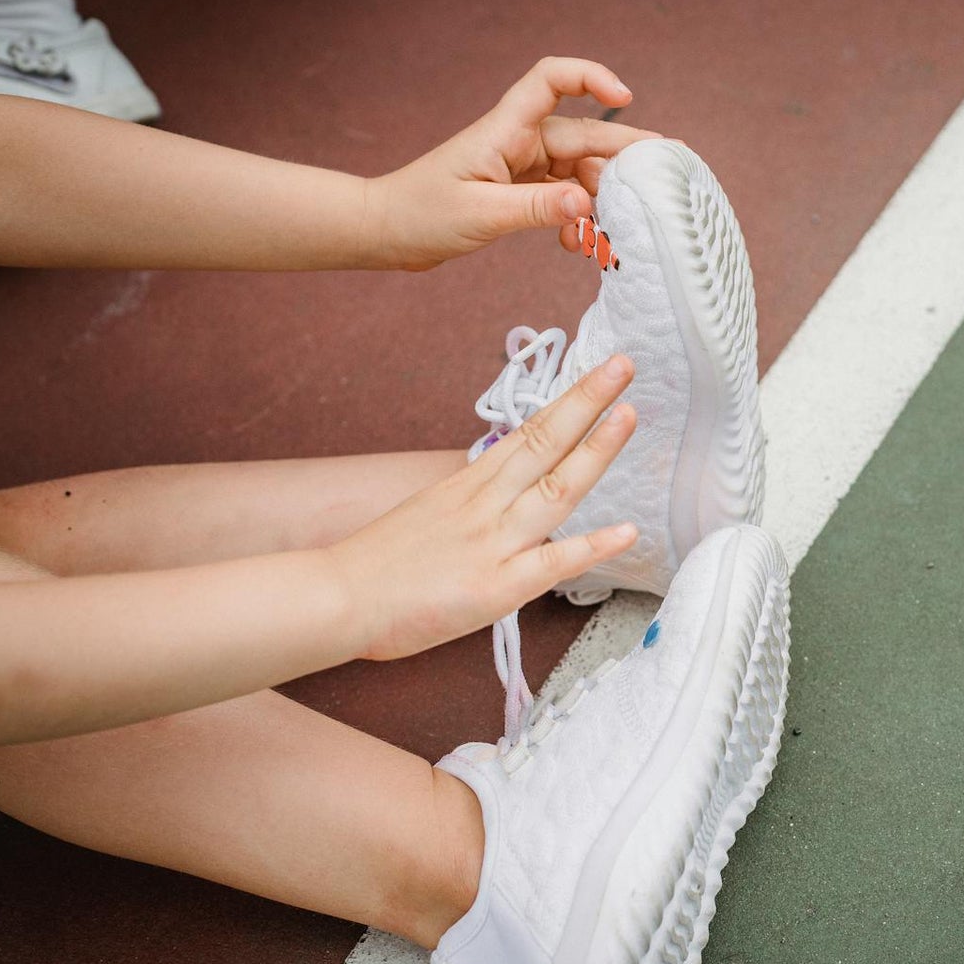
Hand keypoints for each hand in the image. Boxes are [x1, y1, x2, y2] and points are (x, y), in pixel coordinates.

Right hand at [327, 354, 639, 659]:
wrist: (335, 598)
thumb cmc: (377, 564)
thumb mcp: (429, 514)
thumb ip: (473, 503)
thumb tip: (507, 493)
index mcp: (469, 486)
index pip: (529, 434)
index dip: (569, 403)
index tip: (601, 375)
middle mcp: (485, 504)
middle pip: (544, 443)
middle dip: (587, 402)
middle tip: (623, 366)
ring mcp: (492, 543)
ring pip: (555, 491)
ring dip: (596, 452)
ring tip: (628, 416)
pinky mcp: (494, 588)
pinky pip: (552, 563)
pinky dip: (592, 546)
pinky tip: (628, 532)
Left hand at [365, 56, 661, 270]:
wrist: (386, 232)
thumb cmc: (420, 214)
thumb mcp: (481, 214)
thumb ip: (536, 207)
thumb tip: (587, 202)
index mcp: (505, 130)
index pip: (552, 79)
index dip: (591, 78)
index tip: (625, 100)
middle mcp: (518, 141)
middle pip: (581, 136)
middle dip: (619, 157)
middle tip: (658, 182)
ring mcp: (520, 166)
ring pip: (577, 171)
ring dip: (596, 199)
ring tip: (604, 233)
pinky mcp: (518, 190)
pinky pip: (561, 195)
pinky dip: (575, 216)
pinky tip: (576, 241)